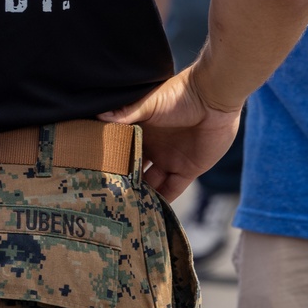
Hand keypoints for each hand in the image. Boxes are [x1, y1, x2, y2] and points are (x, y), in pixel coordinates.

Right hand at [99, 64, 241, 201]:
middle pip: (135, 170)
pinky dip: (162, 202)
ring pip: (152, 183)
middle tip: (106, 200)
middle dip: (123, 182)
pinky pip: (172, 190)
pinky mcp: (189, 170)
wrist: (214, 99)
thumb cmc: (180, 95)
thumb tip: (99, 115)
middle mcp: (154, 147)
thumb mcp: (150, 103)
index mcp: (141, 130)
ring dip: (142, 195)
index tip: (93, 176)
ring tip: (124, 211)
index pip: (121, 150)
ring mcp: (171, 159)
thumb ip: (126, 113)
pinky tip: (149, 213)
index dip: (110, 162)